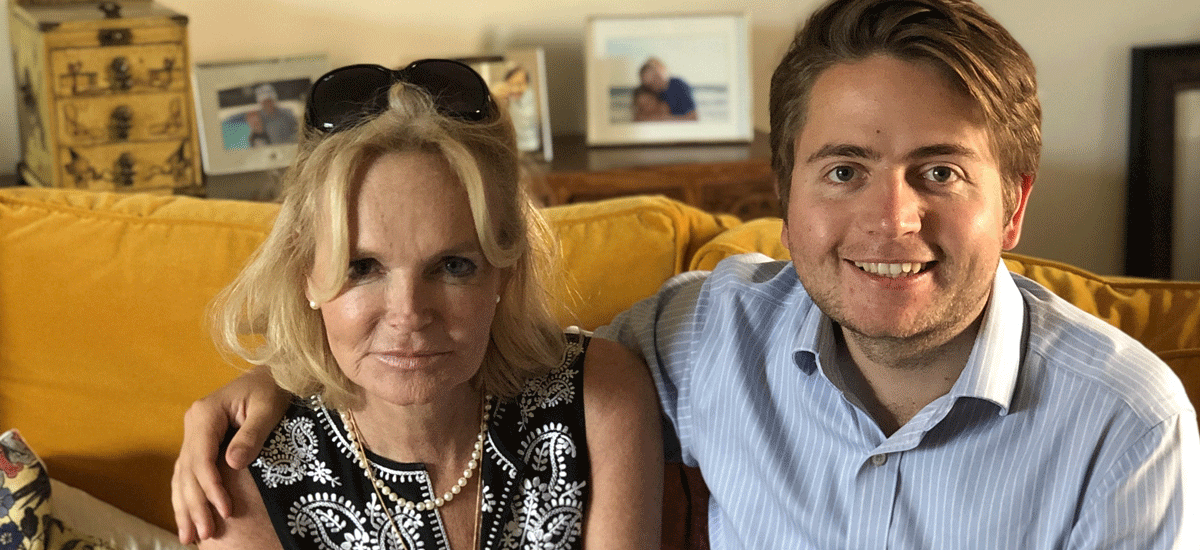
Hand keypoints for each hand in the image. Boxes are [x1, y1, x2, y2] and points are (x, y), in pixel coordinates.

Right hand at [171, 365, 288, 543]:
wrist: (275, 374)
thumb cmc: (275, 389)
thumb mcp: (269, 408)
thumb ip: (252, 435)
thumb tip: (232, 464)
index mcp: (206, 414)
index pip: (202, 458)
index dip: (211, 487)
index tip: (225, 510)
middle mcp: (194, 423)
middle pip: (189, 471)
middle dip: (195, 505)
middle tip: (204, 534)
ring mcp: (195, 432)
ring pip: (183, 475)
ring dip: (185, 506)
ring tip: (188, 536)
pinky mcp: (201, 440)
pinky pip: (189, 472)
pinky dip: (186, 495)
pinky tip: (187, 516)